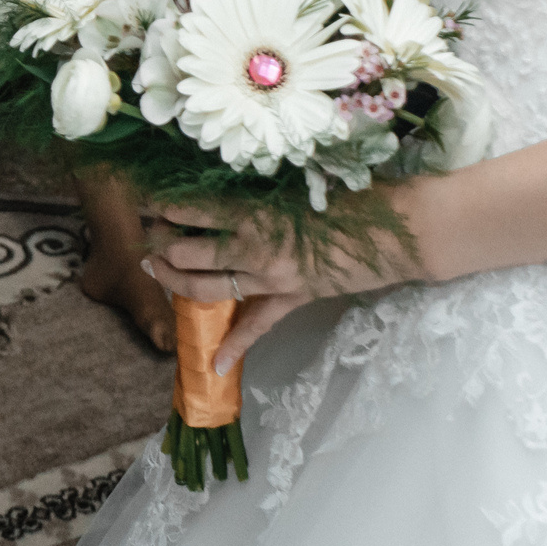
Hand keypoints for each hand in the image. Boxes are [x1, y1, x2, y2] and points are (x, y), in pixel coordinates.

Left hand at [139, 199, 419, 375]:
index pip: (196, 210)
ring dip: (177, 282)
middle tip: (145, 234)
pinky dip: (237, 345)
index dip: (165, 207)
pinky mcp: (296, 298)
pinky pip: (260, 325)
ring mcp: (275, 278)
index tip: (146, 201)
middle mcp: (258, 248)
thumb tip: (227, 181)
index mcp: (259, 211)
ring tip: (154, 270)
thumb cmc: (355, 192)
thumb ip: (262, 186)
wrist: (401, 230)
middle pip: (192, 253)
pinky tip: (216, 364)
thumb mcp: (299, 181)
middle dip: (161, 245)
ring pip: (212, 288)